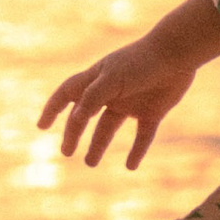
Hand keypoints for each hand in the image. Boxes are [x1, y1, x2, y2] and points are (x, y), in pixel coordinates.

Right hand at [38, 0, 219, 169]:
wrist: (178, 53)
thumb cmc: (141, 62)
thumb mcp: (111, 79)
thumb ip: (92, 98)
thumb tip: (74, 119)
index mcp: (97, 79)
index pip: (67, 94)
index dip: (53, 108)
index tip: (41, 126)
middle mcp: (111, 91)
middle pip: (86, 115)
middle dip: (74, 133)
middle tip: (67, 151)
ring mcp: (132, 101)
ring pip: (109, 127)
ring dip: (98, 145)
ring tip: (90, 163)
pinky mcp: (153, 110)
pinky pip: (142, 135)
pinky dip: (137, 150)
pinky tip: (130, 166)